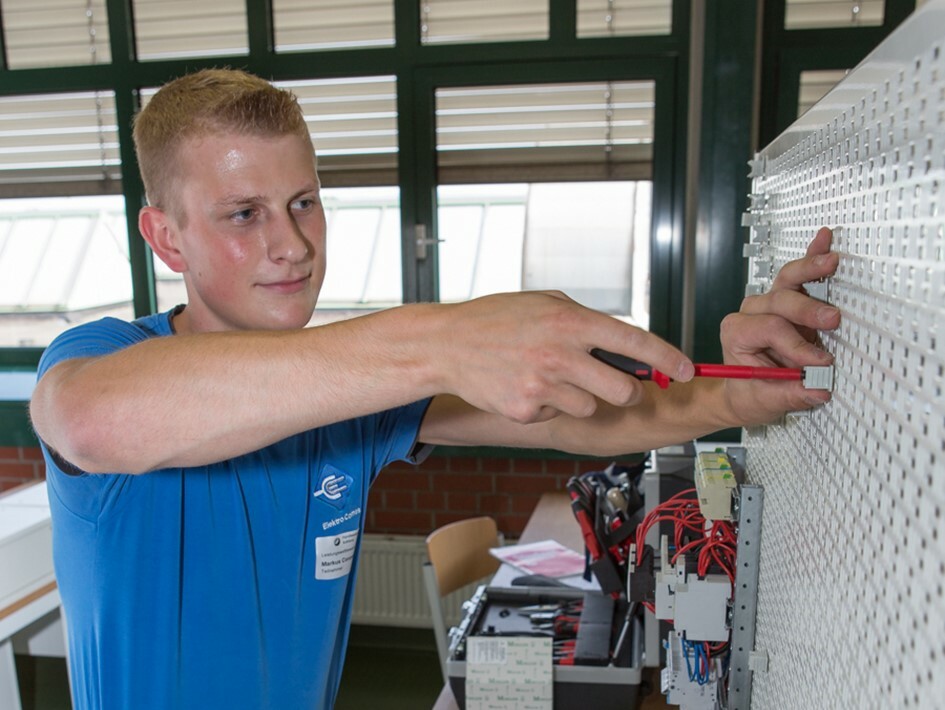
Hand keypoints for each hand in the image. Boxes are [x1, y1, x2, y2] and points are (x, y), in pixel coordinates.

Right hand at [437, 290, 693, 423]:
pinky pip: (556, 415)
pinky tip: (524, 385)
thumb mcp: (545, 303)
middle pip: (624, 390)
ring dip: (580, 397)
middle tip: (612, 383)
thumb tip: (622, 342)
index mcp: (570, 321)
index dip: (668, 358)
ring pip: (591, 407)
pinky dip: (547, 406)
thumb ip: (584, 321)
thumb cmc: (497, 319)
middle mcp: (561, 354)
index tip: (687, 370)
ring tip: (549, 377)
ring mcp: (543, 386)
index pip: (634, 341)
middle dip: (626, 391)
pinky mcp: (525, 409)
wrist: (447, 344)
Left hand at [719, 227, 840, 423]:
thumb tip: (816, 388)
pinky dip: (812, 257)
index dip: (795, 345)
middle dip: (808, 310)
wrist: (745, 392)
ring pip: (788, 280)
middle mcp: (751, 313)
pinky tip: (824, 241)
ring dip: (811, 269)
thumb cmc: (750, 393)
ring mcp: (770, 303)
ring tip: (832, 262)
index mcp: (737, 333)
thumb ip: (789, 393)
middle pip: (779, 300)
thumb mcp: (764, 402)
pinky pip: (799, 275)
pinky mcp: (789, 301)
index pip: (770, 328)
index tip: (818, 363)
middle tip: (832, 320)